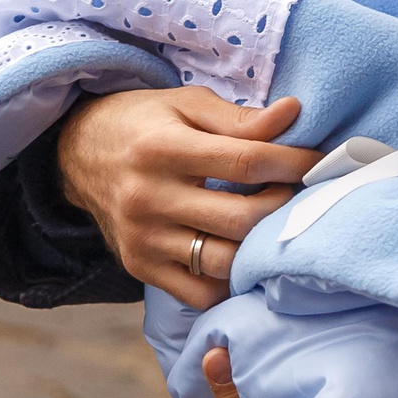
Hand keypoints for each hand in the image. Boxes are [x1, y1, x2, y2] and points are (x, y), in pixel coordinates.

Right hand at [59, 87, 319, 310]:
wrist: (77, 154)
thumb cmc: (143, 123)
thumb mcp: (185, 104)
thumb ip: (239, 118)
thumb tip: (293, 115)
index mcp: (162, 149)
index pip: (245, 162)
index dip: (293, 163)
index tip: (320, 162)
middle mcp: (148, 198)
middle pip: (240, 218)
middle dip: (284, 208)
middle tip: (300, 195)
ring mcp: (143, 239)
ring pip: (223, 262)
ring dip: (260, 249)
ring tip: (274, 226)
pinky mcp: (140, 267)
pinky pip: (199, 293)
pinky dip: (230, 281)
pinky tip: (244, 256)